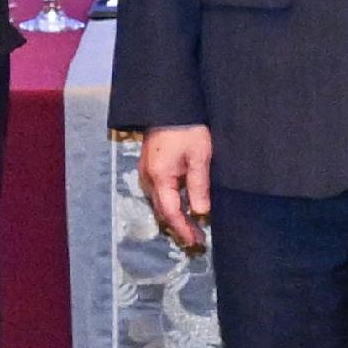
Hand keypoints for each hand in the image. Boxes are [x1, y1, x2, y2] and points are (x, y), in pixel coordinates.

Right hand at [137, 124, 214, 250]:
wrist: (171, 106)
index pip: (171, 212)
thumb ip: (198, 186)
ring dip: (174, 214)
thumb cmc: (188, 128)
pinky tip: (183, 204)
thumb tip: (200, 212)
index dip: (183, 229)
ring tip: (192, 225)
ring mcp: (146, 171)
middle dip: (178, 225)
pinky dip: (170, 202)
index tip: (195, 241)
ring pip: (159, 201)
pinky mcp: (149, 165)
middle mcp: (148, 177)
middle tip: (197, 238)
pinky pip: (158, 191)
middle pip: (162, 210)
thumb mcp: (200, 157)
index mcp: (160, 176)